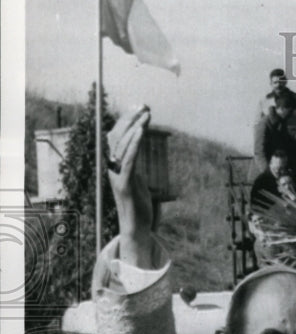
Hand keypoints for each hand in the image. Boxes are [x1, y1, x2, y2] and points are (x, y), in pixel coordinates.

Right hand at [106, 106, 152, 266]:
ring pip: (122, 145)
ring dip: (135, 127)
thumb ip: (134, 163)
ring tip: (147, 115)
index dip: (126, 120)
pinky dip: (134, 144)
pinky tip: (141, 132)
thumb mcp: (137, 179)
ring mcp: (116, 175)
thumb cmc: (138, 204)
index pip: (115, 136)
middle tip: (144, 106)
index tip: (139, 107)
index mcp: (113, 165)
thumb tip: (137, 147)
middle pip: (117, 136)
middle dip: (131, 118)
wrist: (136, 228)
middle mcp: (111, 167)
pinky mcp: (124, 184)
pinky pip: (129, 160)